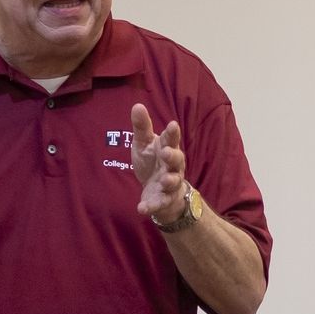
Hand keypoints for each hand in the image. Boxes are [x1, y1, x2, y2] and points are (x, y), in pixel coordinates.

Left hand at [130, 103, 188, 224]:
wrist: (159, 189)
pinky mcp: (162, 201)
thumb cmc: (153, 161)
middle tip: (166, 152)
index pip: (171, 139)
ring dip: (169, 181)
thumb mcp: (145, 143)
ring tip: (164, 180)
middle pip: (177, 161)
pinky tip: (141, 208)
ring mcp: (169, 185)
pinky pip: (159, 204)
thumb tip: (137, 105)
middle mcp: (172, 167)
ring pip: (173, 183)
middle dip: (173, 156)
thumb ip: (142, 127)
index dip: (172, 133)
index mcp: (167, 149)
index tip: (172, 125)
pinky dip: (151, 206)